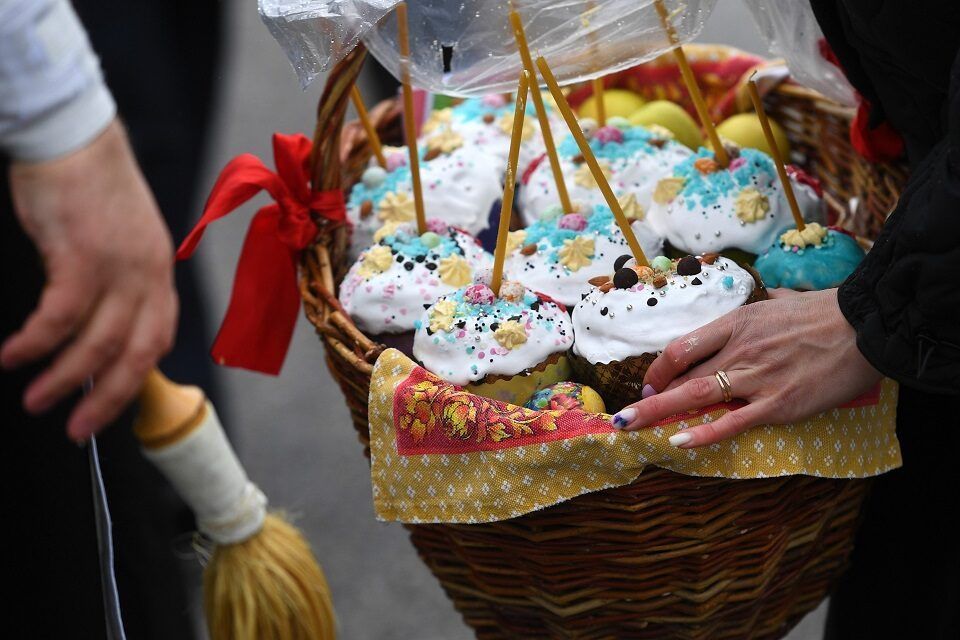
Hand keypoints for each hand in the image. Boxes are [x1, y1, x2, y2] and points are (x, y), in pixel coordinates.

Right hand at [1, 120, 177, 440]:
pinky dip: (37, 343)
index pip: (160, 337)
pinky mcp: (82, 254)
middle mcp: (148, 274)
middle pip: (137, 354)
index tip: (113, 403)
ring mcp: (119, 266)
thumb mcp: (121, 239)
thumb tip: (98, 324)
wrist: (74, 136)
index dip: (137, 376)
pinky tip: (13, 355)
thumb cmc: (89, 186)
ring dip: (65, 378)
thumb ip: (119, 281)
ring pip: (98, 343)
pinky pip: (59, 316)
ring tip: (37, 399)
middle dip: (108, 399)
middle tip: (78, 428)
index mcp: (159, 271)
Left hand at [610, 288, 881, 446]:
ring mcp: (756, 378)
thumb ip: (768, 305)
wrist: (866, 326)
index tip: (649, 383)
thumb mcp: (783, 302)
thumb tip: (772, 298)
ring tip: (630, 428)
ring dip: (658, 414)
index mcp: (736, 323)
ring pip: (695, 398)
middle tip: (623, 416)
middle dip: (648, 398)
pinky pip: (731, 422)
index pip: (681, 347)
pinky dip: (702, 434)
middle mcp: (738, 350)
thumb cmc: (827, 313)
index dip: (658, 369)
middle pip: (680, 376)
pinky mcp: (778, 404)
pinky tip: (678, 442)